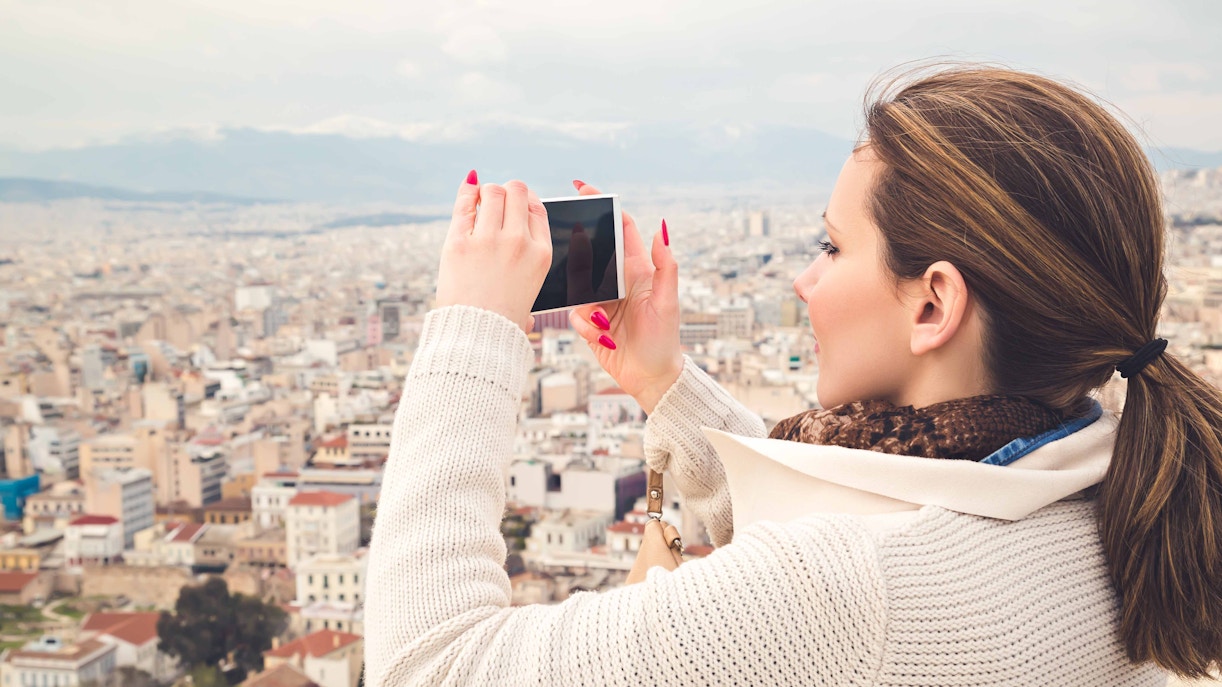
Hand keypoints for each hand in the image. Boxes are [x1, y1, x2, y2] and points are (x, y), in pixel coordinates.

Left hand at [435, 172, 551, 333]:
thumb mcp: (530, 296)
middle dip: (506, 192)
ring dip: (486, 192)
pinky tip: (468, 188)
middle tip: (495, 200)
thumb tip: (530, 315)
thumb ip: (529, 282)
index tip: (515, 202)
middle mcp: (519, 242)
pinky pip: (465, 203)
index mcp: (541, 254)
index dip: (525, 200)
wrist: (477, 336)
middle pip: (517, 192)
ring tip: (480, 200)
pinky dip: (467, 191)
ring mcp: (489, 239)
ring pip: (492, 192)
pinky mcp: (460, 242)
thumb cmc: (501, 320)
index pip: (537, 208)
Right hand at [568, 181, 681, 413]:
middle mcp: (617, 282)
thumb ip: (666, 267)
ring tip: (601, 321)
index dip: (604, 206)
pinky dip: (584, 326)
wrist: (651, 378)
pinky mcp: (590, 322)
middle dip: (577, 253)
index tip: (583, 188)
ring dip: (585, 304)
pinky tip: (600, 337)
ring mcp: (602, 301)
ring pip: (577, 287)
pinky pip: (575, 315)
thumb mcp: (668, 302)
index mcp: (637, 270)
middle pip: (590, 254)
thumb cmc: (664, 340)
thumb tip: (661, 230)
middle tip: (567, 252)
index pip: (620, 229)